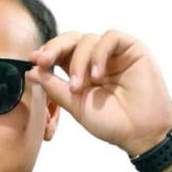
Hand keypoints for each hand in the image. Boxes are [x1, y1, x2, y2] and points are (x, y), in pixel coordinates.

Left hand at [27, 30, 171, 156]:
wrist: (139, 133)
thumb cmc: (112, 123)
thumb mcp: (76, 106)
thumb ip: (55, 88)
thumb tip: (32, 72)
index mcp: (82, 73)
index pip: (61, 54)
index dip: (47, 54)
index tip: (34, 61)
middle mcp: (96, 61)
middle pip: (72, 40)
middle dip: (55, 48)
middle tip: (44, 61)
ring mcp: (113, 54)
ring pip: (87, 40)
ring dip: (79, 63)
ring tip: (80, 87)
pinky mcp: (131, 48)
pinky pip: (109, 38)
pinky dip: (99, 54)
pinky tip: (97, 76)